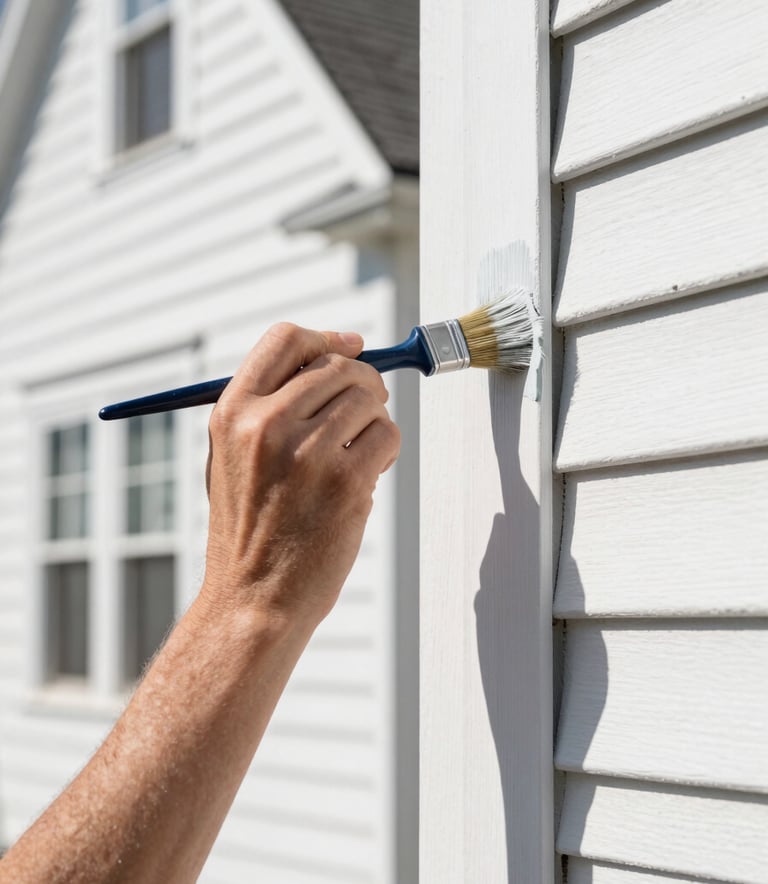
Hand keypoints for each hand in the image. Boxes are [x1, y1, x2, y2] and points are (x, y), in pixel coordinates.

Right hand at [201, 323, 400, 631]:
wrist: (253, 598)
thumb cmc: (249, 530)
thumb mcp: (231, 456)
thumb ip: (269, 406)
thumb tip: (335, 356)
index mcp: (232, 413)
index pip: (285, 339)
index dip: (325, 337)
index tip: (351, 345)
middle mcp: (266, 424)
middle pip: (338, 365)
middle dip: (363, 383)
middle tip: (365, 411)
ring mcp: (307, 452)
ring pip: (370, 398)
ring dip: (375, 421)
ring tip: (359, 453)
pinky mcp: (346, 481)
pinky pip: (388, 434)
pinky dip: (387, 450)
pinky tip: (367, 475)